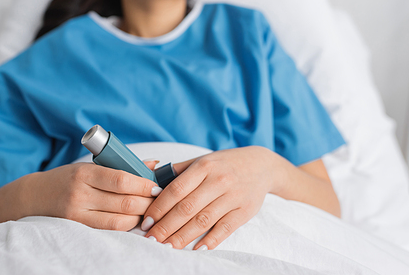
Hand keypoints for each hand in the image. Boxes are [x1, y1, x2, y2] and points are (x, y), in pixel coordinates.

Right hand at [27, 160, 162, 230]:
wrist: (34, 196)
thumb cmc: (67, 178)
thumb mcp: (90, 166)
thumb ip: (121, 166)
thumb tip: (154, 164)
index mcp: (85, 173)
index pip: (121, 180)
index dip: (143, 185)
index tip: (156, 186)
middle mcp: (81, 193)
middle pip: (124, 201)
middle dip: (147, 202)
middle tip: (158, 200)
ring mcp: (78, 213)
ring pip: (120, 219)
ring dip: (140, 216)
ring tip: (149, 210)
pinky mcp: (78, 227)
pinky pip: (110, 230)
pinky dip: (127, 225)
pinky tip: (135, 220)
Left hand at [141, 146, 277, 249]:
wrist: (261, 165)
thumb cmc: (225, 164)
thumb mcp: (202, 160)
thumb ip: (178, 171)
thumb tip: (151, 182)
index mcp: (204, 166)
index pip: (176, 190)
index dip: (159, 207)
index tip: (146, 221)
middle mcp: (218, 180)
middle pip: (187, 208)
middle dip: (166, 226)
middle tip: (151, 239)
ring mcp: (233, 196)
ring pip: (203, 220)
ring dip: (183, 237)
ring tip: (167, 247)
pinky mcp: (245, 211)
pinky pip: (225, 228)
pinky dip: (211, 240)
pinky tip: (196, 249)